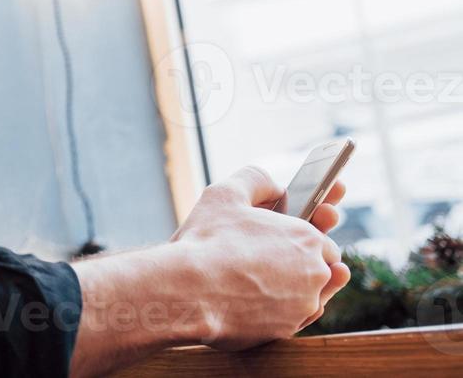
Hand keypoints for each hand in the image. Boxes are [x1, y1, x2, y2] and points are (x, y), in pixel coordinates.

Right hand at [170, 166, 349, 349]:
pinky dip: (285, 309)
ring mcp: (303, 305)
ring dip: (300, 285)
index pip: (322, 236)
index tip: (296, 233)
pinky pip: (294, 318)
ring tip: (275, 277)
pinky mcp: (286, 330)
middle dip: (308, 260)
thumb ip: (256, 180)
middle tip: (284, 255)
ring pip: (312, 295)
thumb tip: (274, 186)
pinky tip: (266, 299)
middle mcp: (315, 273)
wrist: (188, 291)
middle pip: (323, 267)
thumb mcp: (226, 192)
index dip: (309, 233)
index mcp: (306, 237)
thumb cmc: (207, 240)